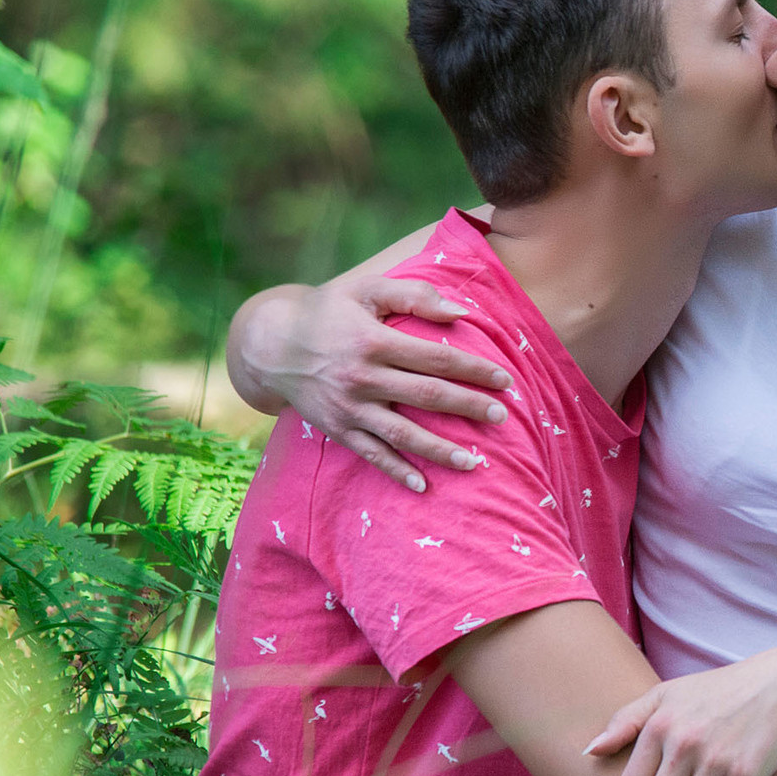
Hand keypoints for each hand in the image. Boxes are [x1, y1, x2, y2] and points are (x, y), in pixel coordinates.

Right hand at [232, 280, 510, 489]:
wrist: (271, 345)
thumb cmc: (330, 311)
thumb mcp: (367, 290)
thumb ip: (415, 295)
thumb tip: (461, 313)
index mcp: (374, 341)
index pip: (437, 358)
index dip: (474, 369)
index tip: (505, 380)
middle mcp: (362, 378)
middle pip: (426, 396)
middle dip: (468, 408)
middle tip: (502, 417)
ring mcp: (349, 408)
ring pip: (402, 434)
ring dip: (440, 451)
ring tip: (475, 463)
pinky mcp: (337, 429)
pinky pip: (371, 454)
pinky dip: (396, 472)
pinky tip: (423, 485)